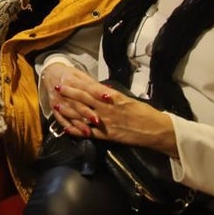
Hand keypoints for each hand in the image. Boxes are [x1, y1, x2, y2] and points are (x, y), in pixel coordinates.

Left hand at [41, 64, 176, 155]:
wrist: (156, 129)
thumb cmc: (145, 113)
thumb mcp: (128, 99)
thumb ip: (113, 96)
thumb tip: (102, 89)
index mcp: (113, 97)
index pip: (91, 88)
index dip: (77, 84)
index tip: (67, 79)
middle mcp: (107, 108)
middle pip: (83, 98)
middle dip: (69, 93)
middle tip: (57, 88)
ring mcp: (106, 122)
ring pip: (83, 114)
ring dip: (68, 110)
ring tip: (57, 106)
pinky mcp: (107, 135)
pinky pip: (89, 133)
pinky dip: (77, 131)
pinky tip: (67, 128)